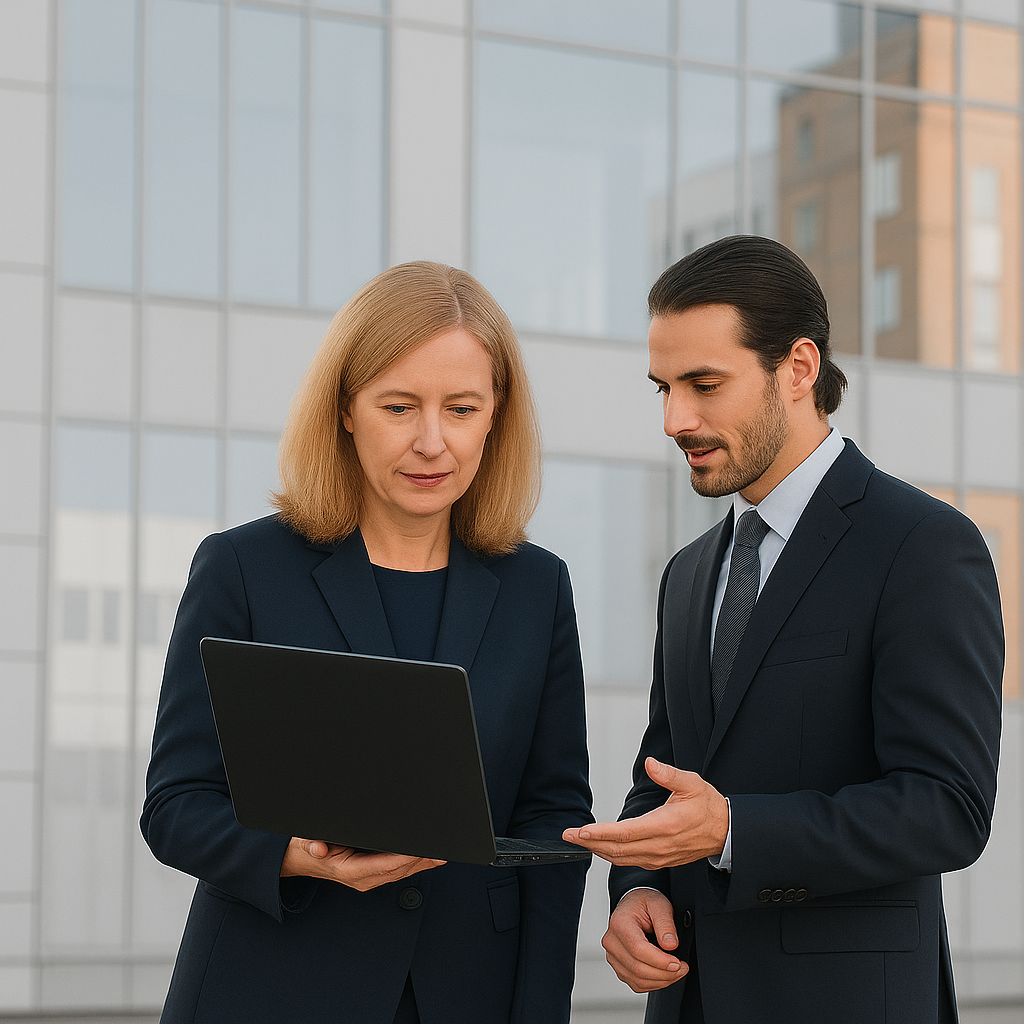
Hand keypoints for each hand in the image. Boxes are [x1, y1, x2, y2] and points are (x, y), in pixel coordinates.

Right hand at [281, 837, 444, 891]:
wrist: (300, 860)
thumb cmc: (306, 849)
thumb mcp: (305, 842)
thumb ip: (313, 844)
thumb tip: (320, 848)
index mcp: (348, 870)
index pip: (382, 865)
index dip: (403, 859)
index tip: (419, 851)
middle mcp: (362, 878)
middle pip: (397, 870)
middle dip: (420, 862)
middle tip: (440, 852)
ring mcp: (368, 878)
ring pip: (400, 873)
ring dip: (421, 864)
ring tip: (440, 855)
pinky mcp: (372, 874)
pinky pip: (396, 871)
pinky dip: (413, 865)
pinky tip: (427, 859)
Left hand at [562, 758, 728, 868]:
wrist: (725, 831)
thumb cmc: (708, 807)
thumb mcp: (691, 783)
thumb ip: (668, 774)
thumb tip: (651, 764)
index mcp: (664, 825)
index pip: (625, 833)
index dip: (600, 833)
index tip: (581, 831)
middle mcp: (659, 845)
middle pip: (617, 849)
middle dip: (589, 843)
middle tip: (568, 836)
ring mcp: (659, 857)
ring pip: (621, 858)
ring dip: (598, 850)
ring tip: (579, 841)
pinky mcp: (659, 861)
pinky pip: (630, 861)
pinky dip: (612, 855)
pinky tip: (602, 847)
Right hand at [603, 888, 685, 992]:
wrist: (633, 905)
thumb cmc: (644, 903)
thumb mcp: (659, 904)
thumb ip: (665, 923)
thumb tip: (670, 945)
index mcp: (619, 923)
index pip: (638, 949)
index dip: (660, 961)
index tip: (678, 963)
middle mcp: (612, 941)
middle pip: (638, 968)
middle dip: (665, 973)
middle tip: (683, 968)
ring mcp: (613, 956)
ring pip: (637, 980)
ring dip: (661, 981)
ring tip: (677, 972)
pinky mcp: (619, 967)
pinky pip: (636, 984)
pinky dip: (653, 984)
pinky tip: (664, 975)